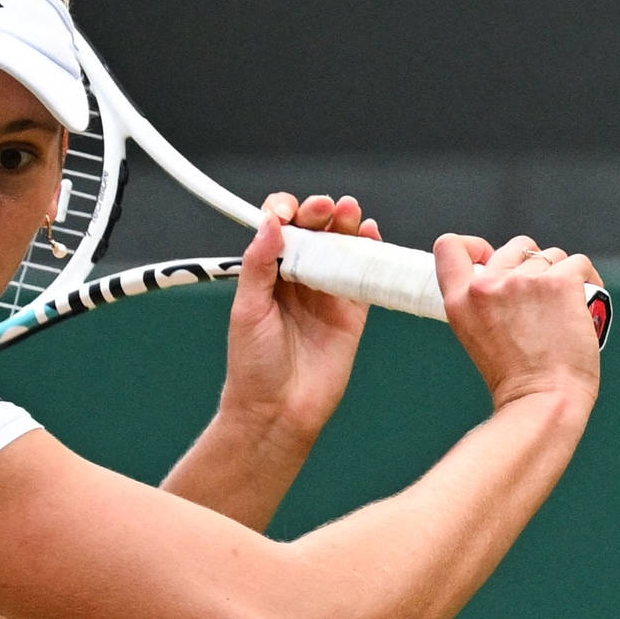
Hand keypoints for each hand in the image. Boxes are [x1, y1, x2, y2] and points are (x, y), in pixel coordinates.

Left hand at [219, 192, 381, 443]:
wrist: (279, 410)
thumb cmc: (254, 365)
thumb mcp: (247, 310)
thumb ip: (259, 265)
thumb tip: (270, 223)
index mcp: (268, 274)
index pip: (278, 229)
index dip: (284, 213)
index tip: (287, 213)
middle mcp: (298, 279)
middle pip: (313, 232)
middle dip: (318, 213)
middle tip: (324, 208)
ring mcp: (327, 294)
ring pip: (340, 248)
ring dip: (346, 226)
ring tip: (349, 212)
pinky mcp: (352, 313)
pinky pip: (364, 276)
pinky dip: (370, 253)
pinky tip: (371, 235)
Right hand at [433, 233, 603, 411]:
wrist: (544, 401)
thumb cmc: (518, 379)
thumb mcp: (478, 336)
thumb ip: (485, 302)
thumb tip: (512, 274)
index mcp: (460, 301)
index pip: (450, 247)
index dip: (474, 246)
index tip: (489, 259)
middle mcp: (487, 286)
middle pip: (515, 247)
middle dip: (532, 266)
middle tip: (542, 301)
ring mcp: (524, 281)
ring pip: (551, 256)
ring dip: (561, 276)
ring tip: (565, 310)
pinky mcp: (560, 282)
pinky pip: (579, 264)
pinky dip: (588, 281)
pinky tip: (586, 305)